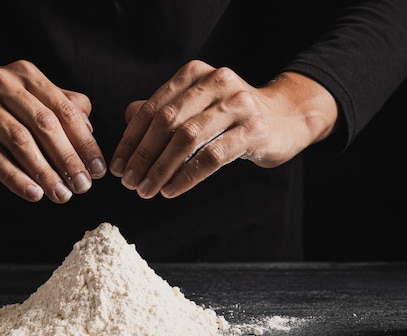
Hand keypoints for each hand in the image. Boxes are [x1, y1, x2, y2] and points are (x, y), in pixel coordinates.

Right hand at [0, 51, 105, 203]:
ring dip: (44, 172)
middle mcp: (4, 83)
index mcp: (27, 75)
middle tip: (83, 187)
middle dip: (68, 159)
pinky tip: (32, 194)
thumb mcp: (27, 98)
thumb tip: (90, 130)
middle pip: (45, 125)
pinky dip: (14, 177)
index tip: (99, 170)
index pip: (65, 110)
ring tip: (61, 195)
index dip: (85, 142)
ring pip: (19, 141)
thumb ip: (60, 107)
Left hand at [109, 60, 337, 198]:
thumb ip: (164, 109)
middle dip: (143, 156)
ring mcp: (237, 105)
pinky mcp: (253, 130)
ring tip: (147, 190)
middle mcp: (215, 82)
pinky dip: (187, 176)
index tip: (119, 166)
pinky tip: (172, 190)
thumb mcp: (197, 106)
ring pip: (188, 138)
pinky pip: (212, 156)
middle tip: (130, 183)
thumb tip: (128, 117)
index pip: (153, 108)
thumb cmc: (232, 115)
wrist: (287, 117)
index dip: (131, 140)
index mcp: (195, 74)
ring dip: (161, 169)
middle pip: (167, 122)